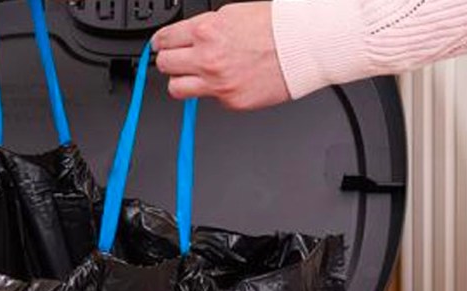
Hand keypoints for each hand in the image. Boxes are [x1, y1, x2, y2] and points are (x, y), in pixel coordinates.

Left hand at [151, 2, 290, 109]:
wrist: (305, 46)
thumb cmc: (276, 27)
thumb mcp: (232, 14)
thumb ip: (205, 29)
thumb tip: (187, 38)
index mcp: (206, 31)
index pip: (164, 40)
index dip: (161, 43)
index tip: (161, 46)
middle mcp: (208, 58)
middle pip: (165, 65)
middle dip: (170, 61)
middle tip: (179, 60)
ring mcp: (218, 83)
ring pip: (176, 89)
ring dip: (182, 81)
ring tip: (195, 76)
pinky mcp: (231, 101)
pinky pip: (209, 100)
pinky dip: (216, 91)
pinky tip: (231, 80)